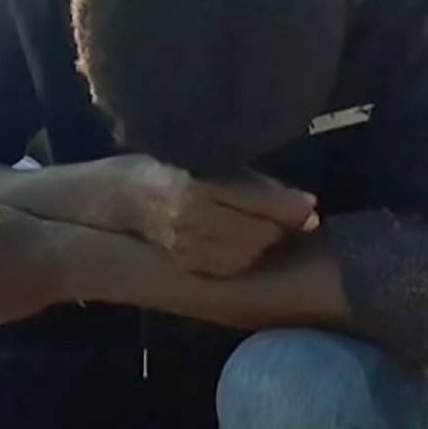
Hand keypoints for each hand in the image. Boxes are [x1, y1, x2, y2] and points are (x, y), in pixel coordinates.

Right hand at [123, 156, 317, 276]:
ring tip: (264, 227)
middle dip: (281, 226)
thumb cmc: (164, 167)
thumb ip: (249, 180)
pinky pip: (230, 267)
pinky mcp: (185, 263)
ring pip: (248, 253)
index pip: (258, 199)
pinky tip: (242, 243)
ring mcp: (186, 245)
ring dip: (264, 242)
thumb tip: (301, 202)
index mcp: (197, 184)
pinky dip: (245, 256)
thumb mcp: (205, 161)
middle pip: (259, 232)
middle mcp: (191, 218)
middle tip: (289, 216)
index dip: (291, 206)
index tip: (312, 206)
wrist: (115, 199)